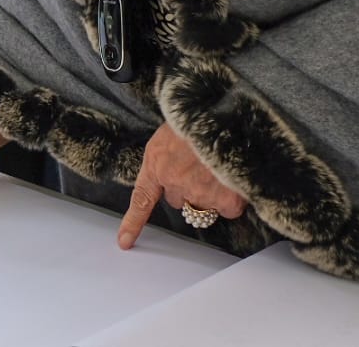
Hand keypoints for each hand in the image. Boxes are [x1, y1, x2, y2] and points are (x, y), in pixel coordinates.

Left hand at [117, 123, 246, 248]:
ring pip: (203, 204)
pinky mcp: (225, 200)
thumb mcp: (170, 131)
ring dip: (211, 191)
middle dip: (188, 187)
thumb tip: (174, 169)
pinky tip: (234, 176)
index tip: (124, 242)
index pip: (142, 199)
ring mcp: (200, 193)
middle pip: (178, 200)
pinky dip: (232, 197)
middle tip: (201, 165)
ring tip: (220, 166)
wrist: (227, 116)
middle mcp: (174, 182)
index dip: (133, 223)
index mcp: (157, 163)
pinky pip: (227, 208)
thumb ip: (167, 156)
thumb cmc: (198, 117)